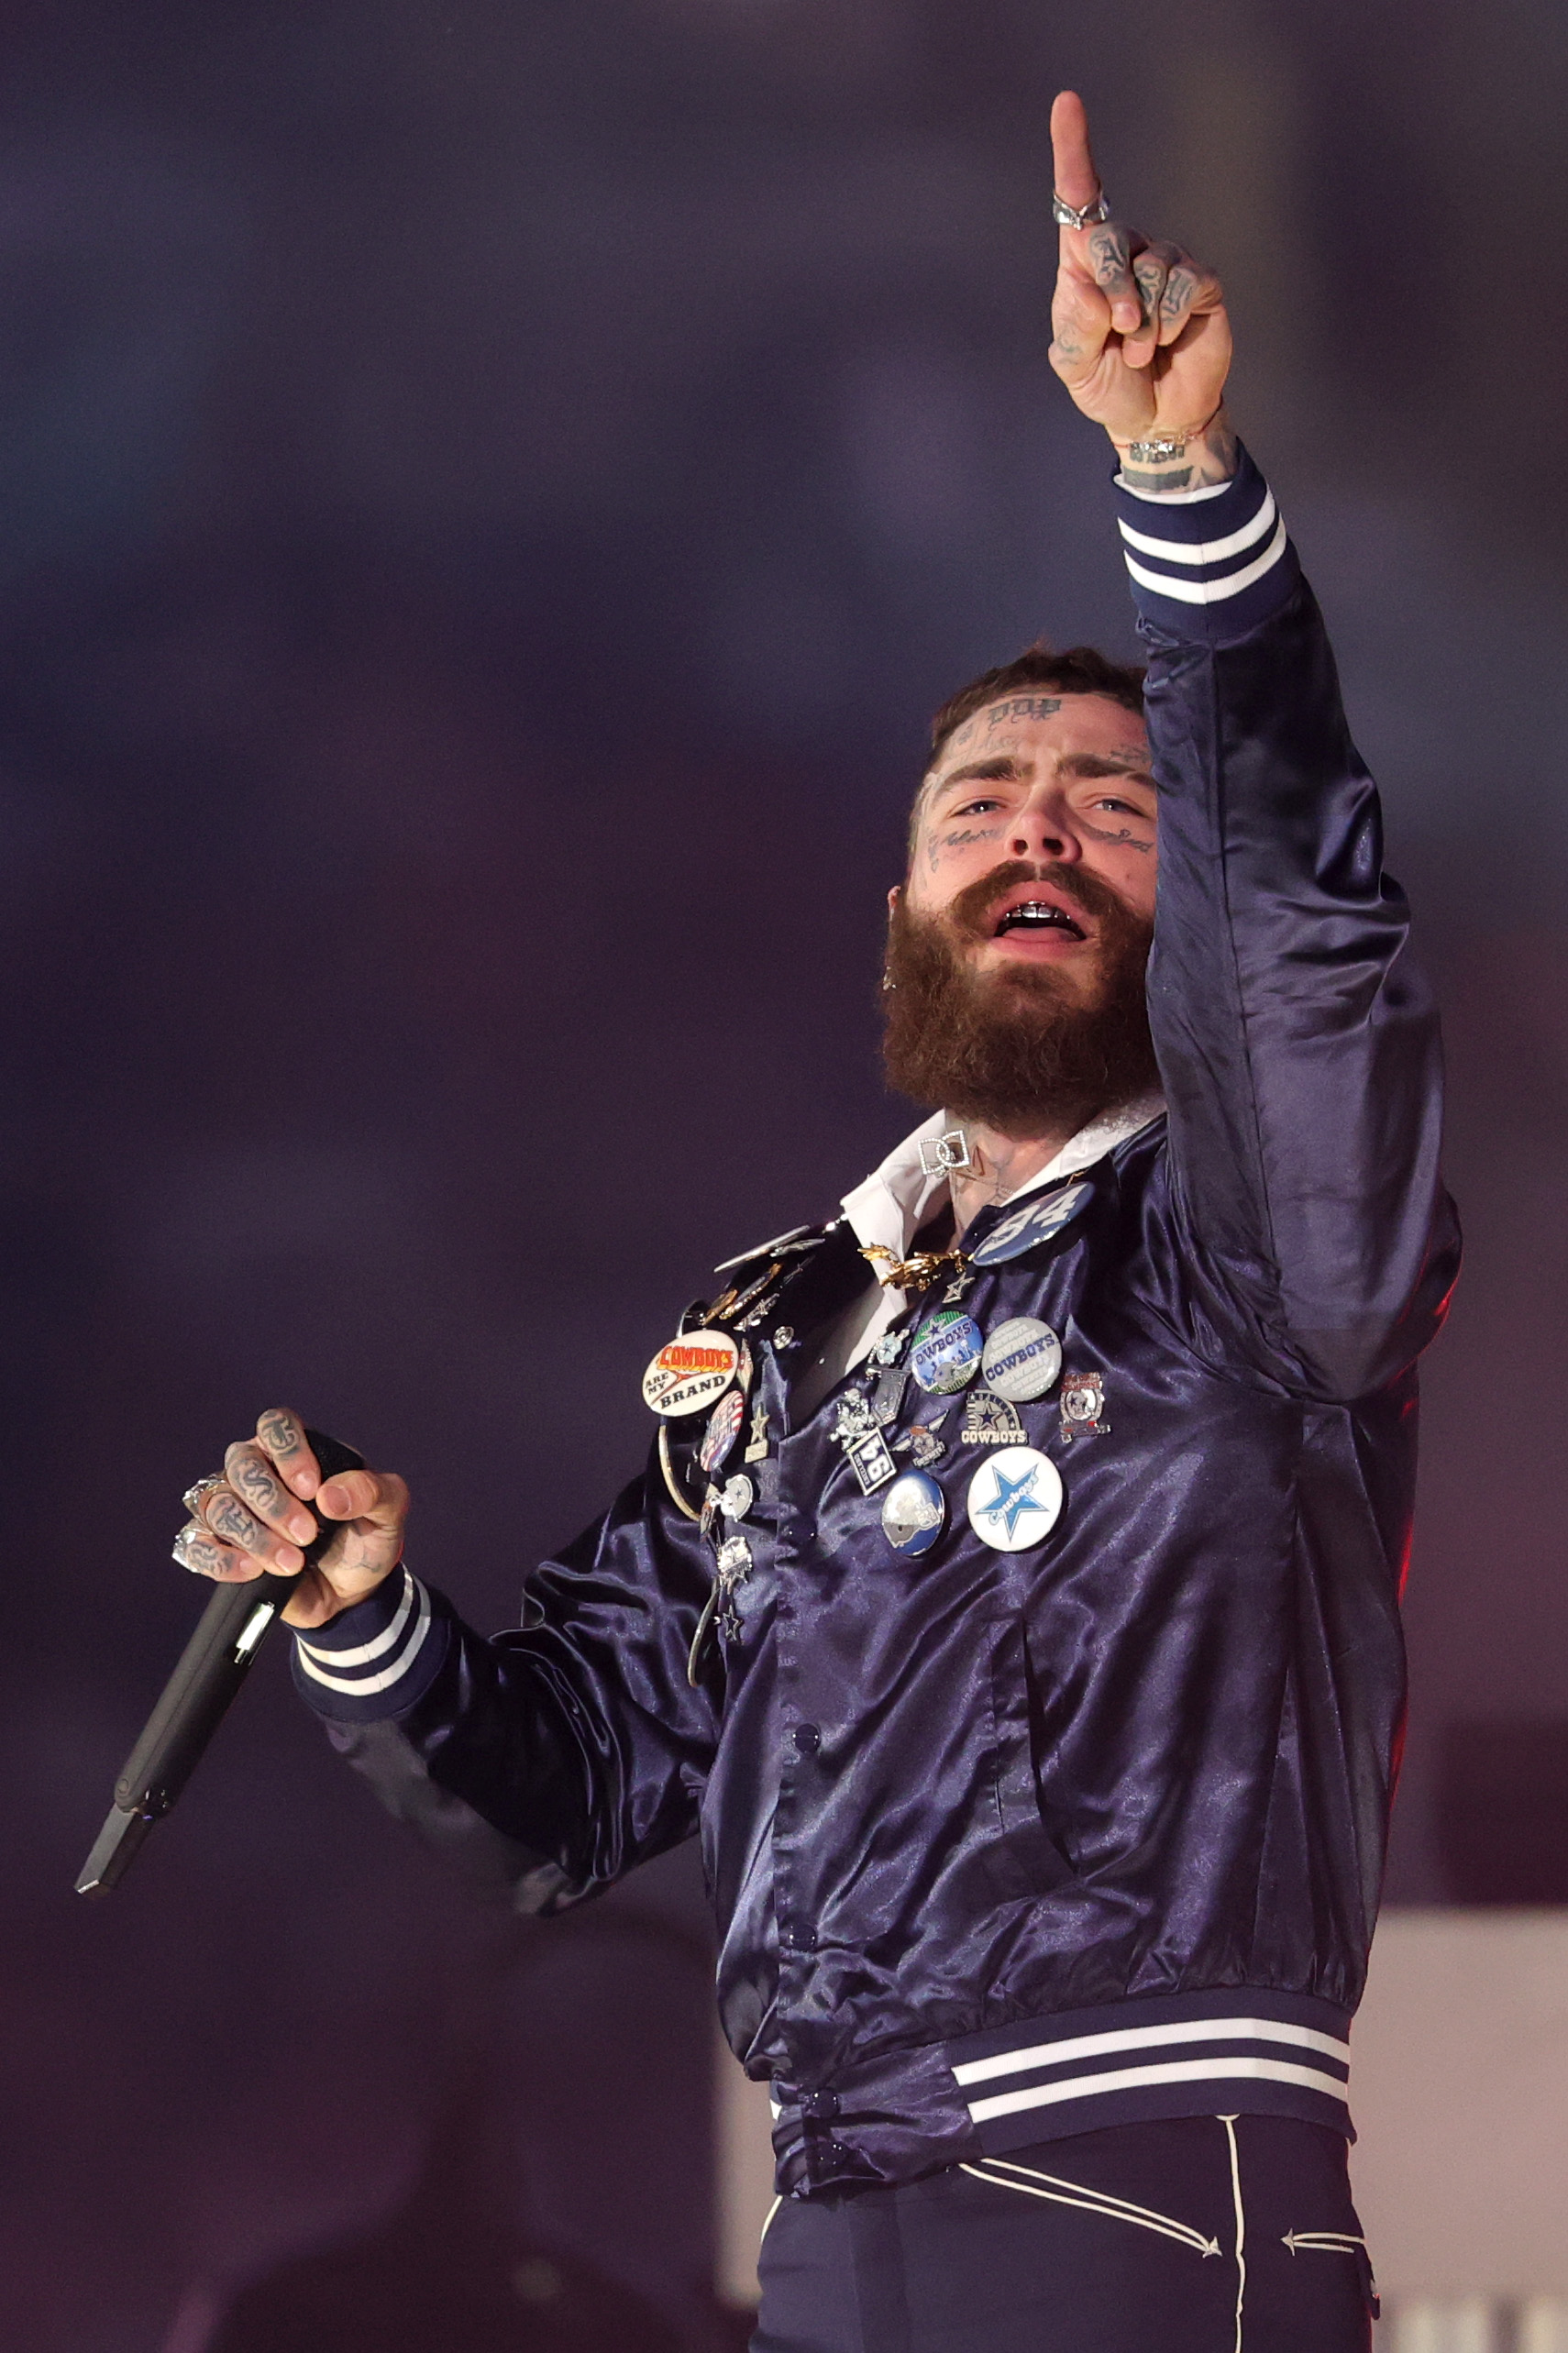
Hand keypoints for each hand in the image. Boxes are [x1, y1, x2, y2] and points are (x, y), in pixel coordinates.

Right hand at [173, 1408, 408, 1628]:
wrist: (353, 1590)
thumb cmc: (366, 1537)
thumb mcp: (389, 1510)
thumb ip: (371, 1491)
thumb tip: (329, 1495)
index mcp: (297, 1451)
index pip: (275, 1426)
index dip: (288, 1452)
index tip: (311, 1489)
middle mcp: (258, 1472)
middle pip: (241, 1465)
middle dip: (273, 1502)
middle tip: (307, 1535)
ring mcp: (233, 1509)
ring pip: (218, 1506)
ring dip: (254, 1536)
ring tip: (292, 1563)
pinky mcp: (218, 1547)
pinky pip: (196, 1545)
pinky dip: (222, 1560)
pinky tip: (254, 1571)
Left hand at [1047, 90, 1233, 481]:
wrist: (1155, 420)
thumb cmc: (1109, 385)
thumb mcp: (1076, 367)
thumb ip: (1077, 329)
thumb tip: (1097, 292)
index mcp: (1086, 264)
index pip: (1079, 200)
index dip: (1073, 151)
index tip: (1066, 103)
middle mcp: (1128, 251)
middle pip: (1111, 237)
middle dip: (1111, 288)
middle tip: (1119, 332)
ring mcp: (1166, 264)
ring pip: (1150, 269)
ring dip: (1141, 321)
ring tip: (1140, 350)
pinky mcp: (1200, 283)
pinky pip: (1182, 286)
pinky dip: (1168, 321)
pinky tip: (1166, 342)